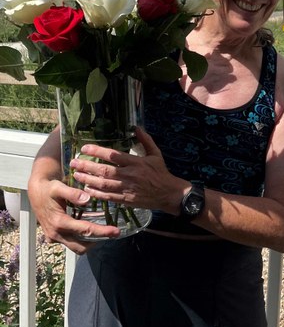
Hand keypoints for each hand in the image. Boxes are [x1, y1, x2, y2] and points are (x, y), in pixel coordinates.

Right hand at [28, 177, 120, 254]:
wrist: (36, 191)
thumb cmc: (49, 188)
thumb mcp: (59, 187)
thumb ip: (72, 193)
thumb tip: (87, 199)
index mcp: (59, 223)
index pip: (85, 231)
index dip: (102, 232)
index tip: (116, 231)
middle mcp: (56, 234)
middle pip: (81, 246)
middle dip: (97, 241)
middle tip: (112, 233)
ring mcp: (54, 237)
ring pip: (76, 247)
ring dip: (89, 242)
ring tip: (102, 231)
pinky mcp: (54, 237)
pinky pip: (70, 243)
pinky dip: (80, 239)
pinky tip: (89, 228)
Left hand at [69, 127, 185, 215]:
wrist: (168, 194)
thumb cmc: (161, 172)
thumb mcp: (155, 154)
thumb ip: (145, 140)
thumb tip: (137, 127)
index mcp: (136, 162)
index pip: (113, 155)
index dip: (98, 151)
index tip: (84, 148)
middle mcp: (130, 175)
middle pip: (104, 171)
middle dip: (86, 166)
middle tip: (73, 162)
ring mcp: (127, 188)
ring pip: (103, 184)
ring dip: (87, 180)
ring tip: (75, 175)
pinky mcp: (126, 200)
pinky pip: (108, 196)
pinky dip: (96, 193)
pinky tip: (87, 189)